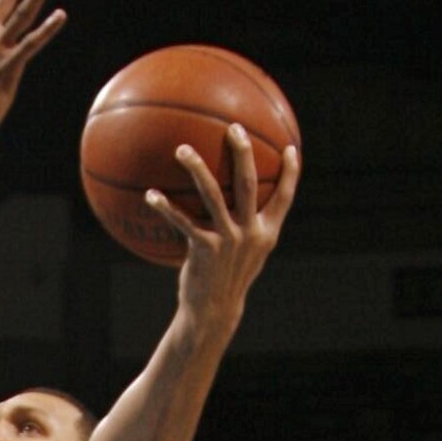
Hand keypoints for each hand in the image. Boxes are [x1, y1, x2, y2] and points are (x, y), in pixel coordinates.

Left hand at [150, 124, 299, 329]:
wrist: (213, 312)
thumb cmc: (227, 279)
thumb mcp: (246, 255)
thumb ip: (248, 229)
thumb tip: (238, 204)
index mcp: (266, 232)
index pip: (285, 197)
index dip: (291, 172)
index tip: (290, 148)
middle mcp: (251, 233)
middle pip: (250, 183)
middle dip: (243, 152)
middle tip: (233, 128)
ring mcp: (228, 240)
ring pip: (213, 195)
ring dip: (197, 168)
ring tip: (182, 149)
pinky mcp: (204, 250)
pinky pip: (183, 221)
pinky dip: (166, 207)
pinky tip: (151, 194)